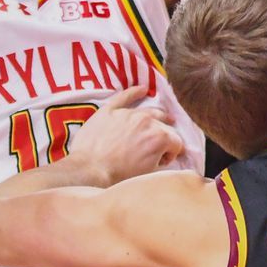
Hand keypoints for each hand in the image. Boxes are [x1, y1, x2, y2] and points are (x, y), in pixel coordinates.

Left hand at [69, 86, 184, 185]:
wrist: (90, 170)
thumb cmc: (118, 176)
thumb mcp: (148, 175)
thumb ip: (162, 163)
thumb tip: (165, 158)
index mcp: (160, 138)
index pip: (176, 142)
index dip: (172, 153)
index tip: (163, 161)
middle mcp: (147, 121)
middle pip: (164, 126)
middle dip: (165, 137)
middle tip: (158, 149)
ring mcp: (128, 113)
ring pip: (149, 110)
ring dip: (157, 116)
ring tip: (163, 118)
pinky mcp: (110, 110)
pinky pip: (125, 96)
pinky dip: (135, 92)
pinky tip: (142, 89)